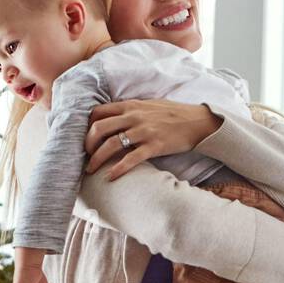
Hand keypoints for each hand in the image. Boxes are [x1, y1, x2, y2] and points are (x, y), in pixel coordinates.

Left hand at [83, 99, 222, 181]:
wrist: (198, 122)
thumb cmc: (174, 114)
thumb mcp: (149, 105)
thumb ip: (131, 110)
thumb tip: (116, 117)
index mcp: (131, 106)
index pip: (98, 112)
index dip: (87, 125)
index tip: (86, 137)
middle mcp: (134, 117)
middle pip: (99, 128)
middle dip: (87, 144)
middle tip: (85, 155)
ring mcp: (144, 132)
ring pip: (111, 144)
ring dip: (97, 159)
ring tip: (91, 169)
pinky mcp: (154, 146)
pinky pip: (131, 159)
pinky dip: (118, 169)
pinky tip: (110, 177)